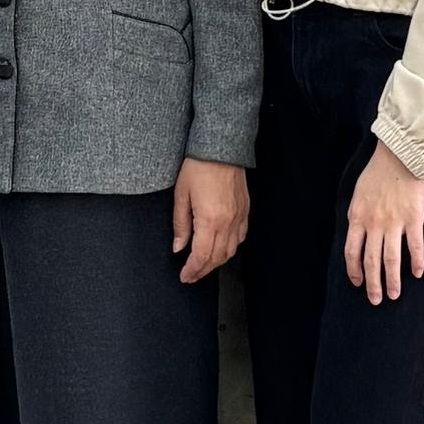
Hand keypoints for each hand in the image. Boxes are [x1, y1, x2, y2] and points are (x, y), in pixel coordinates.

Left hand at [171, 157, 249, 281]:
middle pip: (217, 257)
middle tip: (191, 276)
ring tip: (204, 266)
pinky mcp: (245, 210)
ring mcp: (239, 217)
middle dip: (203, 270)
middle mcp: (228, 222)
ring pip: (230, 250)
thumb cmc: (198, 166)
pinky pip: (240, 237)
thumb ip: (181, 224)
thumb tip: (179, 247)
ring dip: (217, 262)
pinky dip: (230, 248)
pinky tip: (221, 249)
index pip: (201, 256)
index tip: (184, 276)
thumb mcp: (181, 195)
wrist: (221, 147)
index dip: (192, 270)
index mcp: (210, 220)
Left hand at [343, 140, 423, 301]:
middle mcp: (374, 224)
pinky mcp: (413, 219)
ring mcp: (394, 223)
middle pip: (371, 261)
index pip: (351, 252)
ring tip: (394, 295)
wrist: (399, 155)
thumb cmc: (377, 172)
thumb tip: (355, 232)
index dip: (354, 270)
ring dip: (392, 280)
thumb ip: (357, 215)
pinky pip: (415, 246)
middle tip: (376, 300)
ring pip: (391, 259)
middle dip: (373, 284)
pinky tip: (418, 273)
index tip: (358, 282)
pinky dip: (417, 261)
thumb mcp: (358, 194)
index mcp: (358, 218)